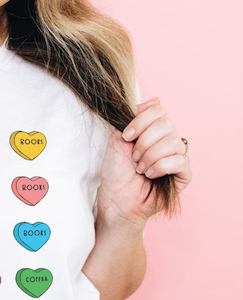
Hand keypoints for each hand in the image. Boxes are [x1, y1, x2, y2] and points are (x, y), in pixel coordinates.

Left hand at [96, 97, 191, 227]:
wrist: (115, 199)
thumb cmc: (115, 172)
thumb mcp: (117, 139)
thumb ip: (133, 117)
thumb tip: (154, 100)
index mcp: (152, 130)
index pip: (158, 110)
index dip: (141, 121)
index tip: (126, 137)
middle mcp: (167, 140)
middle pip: (166, 124)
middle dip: (144, 142)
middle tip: (133, 158)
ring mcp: (178, 156)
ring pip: (173, 142)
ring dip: (150, 156)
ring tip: (140, 169)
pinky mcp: (184, 174)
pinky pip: (180, 161)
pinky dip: (160, 167)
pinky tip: (150, 175)